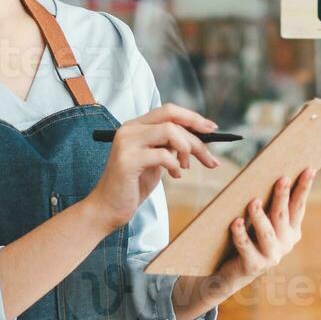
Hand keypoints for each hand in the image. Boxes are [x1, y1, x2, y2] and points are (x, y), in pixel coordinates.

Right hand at [86, 103, 220, 231]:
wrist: (108, 208)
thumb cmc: (132, 185)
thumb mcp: (156, 161)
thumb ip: (170, 146)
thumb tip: (197, 138)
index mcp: (136, 126)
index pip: (169, 111)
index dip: (193, 118)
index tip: (212, 129)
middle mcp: (129, 129)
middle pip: (172, 119)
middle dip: (197, 137)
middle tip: (209, 158)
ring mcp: (126, 143)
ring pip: (169, 132)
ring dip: (186, 150)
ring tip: (185, 167)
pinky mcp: (128, 160)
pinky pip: (162, 154)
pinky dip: (174, 165)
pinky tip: (174, 176)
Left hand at [221, 167, 316, 284]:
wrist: (232, 273)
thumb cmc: (248, 239)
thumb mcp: (261, 222)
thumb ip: (268, 206)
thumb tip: (267, 174)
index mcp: (291, 231)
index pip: (298, 206)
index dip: (304, 188)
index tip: (309, 169)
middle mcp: (285, 244)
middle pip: (283, 216)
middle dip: (283, 196)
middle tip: (281, 179)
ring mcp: (271, 256)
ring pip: (266, 233)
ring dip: (260, 217)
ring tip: (253, 202)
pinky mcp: (253, 266)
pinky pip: (246, 247)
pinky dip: (240, 234)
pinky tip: (236, 222)